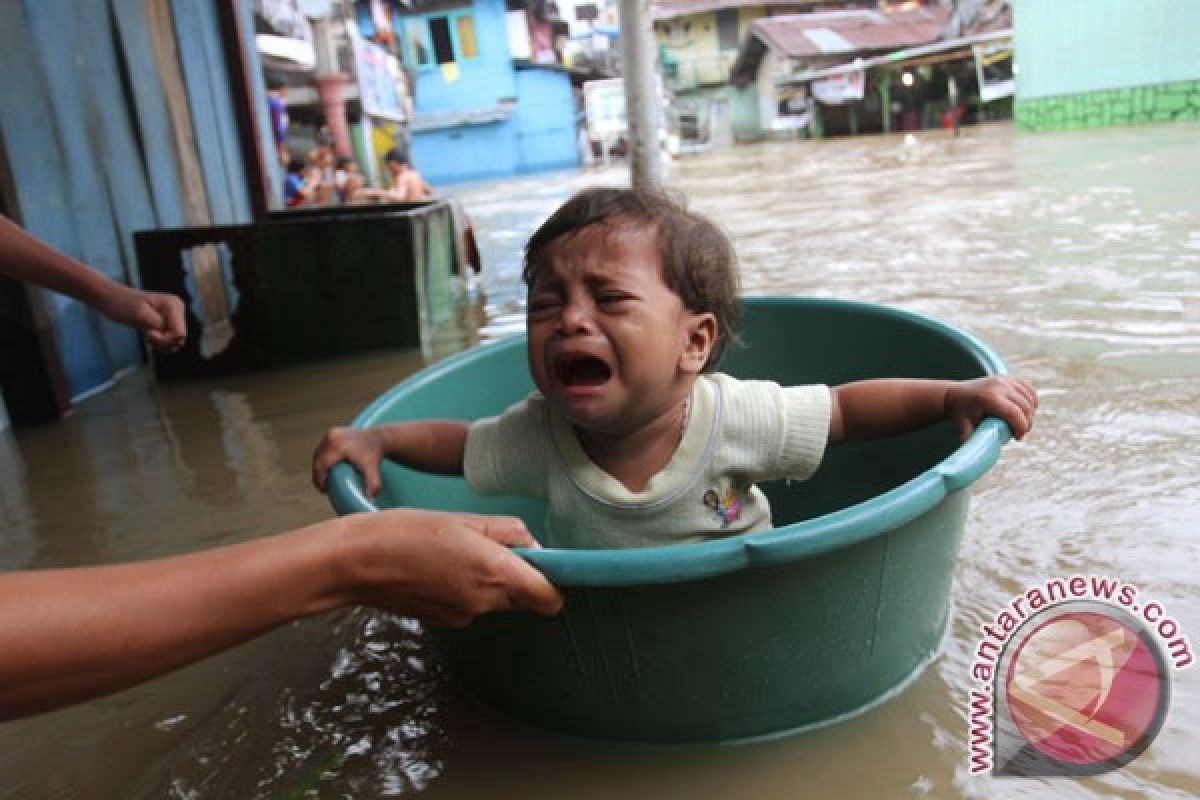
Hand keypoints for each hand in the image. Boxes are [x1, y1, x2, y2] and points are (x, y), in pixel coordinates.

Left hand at [100, 285, 186, 350]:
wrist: (111, 298)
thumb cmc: (122, 305)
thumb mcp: (140, 315)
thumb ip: (159, 326)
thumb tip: (173, 336)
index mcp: (173, 304)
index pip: (179, 333)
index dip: (163, 340)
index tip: (147, 335)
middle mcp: (178, 308)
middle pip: (180, 338)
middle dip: (163, 343)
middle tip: (146, 337)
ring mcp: (175, 314)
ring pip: (177, 340)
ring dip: (162, 344)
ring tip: (147, 338)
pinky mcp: (169, 321)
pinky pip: (172, 339)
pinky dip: (161, 343)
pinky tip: (149, 337)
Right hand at [313, 427, 385, 495]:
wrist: (378, 438)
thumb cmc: (374, 455)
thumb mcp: (373, 469)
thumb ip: (373, 484)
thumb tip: (370, 501)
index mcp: (338, 445)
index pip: (322, 465)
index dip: (320, 479)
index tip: (325, 491)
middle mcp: (332, 437)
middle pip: (318, 461)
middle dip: (318, 476)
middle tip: (324, 488)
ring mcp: (330, 433)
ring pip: (317, 455)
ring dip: (318, 468)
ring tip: (324, 481)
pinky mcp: (331, 433)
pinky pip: (321, 450)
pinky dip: (321, 460)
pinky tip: (325, 470)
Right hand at [335, 509, 562, 626]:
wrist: (356, 562)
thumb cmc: (407, 532)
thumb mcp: (465, 520)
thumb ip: (508, 532)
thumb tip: (533, 545)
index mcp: (495, 574)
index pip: (550, 598)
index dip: (553, 582)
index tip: (545, 564)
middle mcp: (484, 603)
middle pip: (524, 598)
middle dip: (518, 576)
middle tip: (491, 545)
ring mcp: (463, 616)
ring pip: (495, 600)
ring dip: (488, 580)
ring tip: (455, 551)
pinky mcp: (444, 622)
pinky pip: (470, 604)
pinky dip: (464, 588)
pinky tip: (438, 567)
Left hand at [944, 376, 1037, 441]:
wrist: (955, 394)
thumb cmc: (960, 413)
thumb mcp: (964, 427)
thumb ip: (971, 440)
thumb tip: (976, 455)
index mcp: (989, 398)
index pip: (1015, 414)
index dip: (1021, 428)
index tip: (1018, 438)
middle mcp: (999, 386)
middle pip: (1025, 407)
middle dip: (1027, 423)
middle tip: (1020, 434)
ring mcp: (1005, 379)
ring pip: (1029, 398)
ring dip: (1031, 413)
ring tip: (1021, 423)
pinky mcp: (1009, 377)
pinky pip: (1028, 388)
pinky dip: (1031, 400)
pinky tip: (1027, 410)